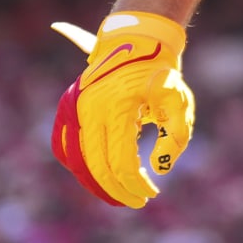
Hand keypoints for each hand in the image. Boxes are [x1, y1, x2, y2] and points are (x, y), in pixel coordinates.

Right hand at [51, 11, 195, 207]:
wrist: (135, 41)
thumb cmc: (161, 74)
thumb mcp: (180, 100)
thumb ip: (177, 135)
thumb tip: (160, 168)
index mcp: (118, 108)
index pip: (122, 162)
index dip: (136, 184)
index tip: (152, 193)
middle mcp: (89, 110)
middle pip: (97, 168)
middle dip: (117, 191)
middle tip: (137, 201)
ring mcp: (73, 108)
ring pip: (76, 161)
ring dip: (95, 184)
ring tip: (117, 196)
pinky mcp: (67, 107)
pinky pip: (62, 146)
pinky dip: (75, 165)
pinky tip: (93, 177)